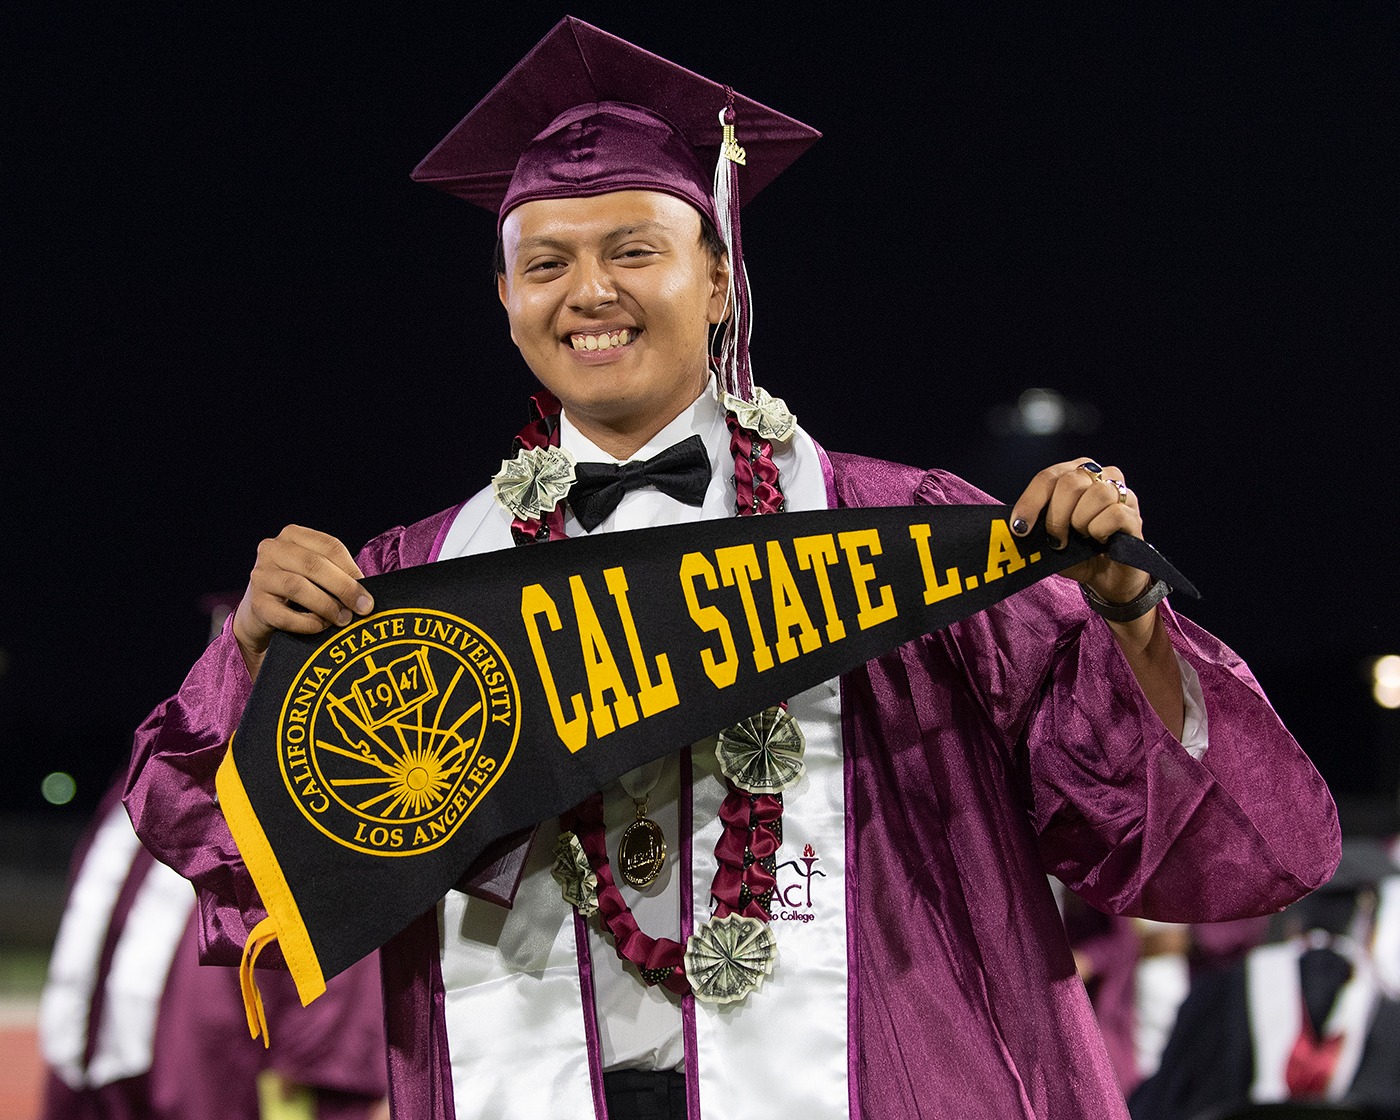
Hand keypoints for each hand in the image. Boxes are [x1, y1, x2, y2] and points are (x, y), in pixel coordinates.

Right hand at [231, 524, 373, 679]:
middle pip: (314, 564)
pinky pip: (285, 615)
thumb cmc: (300, 590)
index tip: (368, 592)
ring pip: (298, 587)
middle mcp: (272, 549)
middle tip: (364, 608)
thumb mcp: (318, 574)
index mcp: (293, 535)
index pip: (329, 546)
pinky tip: (320, 627)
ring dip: (327, 605)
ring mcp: (260, 576)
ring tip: (344, 619)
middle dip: (344, 588)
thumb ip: (339, 575)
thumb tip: (367, 596)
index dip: (352, 569)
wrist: (262, 614)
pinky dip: (308, 623)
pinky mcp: (256, 604)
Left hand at [1009, 458, 1151, 606]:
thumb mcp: (1049, 539)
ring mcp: (1123, 494)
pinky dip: (1099, 530)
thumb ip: (1036, 526)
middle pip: (1071, 482)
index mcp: (1077, 474)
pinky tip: (1100, 540)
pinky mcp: (1135, 516)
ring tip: (1082, 537)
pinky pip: (1114, 514)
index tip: (1019, 527)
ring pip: (1097, 493)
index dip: (1031, 501)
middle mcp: (1102, 476)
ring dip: (1081, 522)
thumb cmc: (1078, 553)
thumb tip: (1018, 525)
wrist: (1107, 579)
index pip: (1049, 476)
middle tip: (1057, 539)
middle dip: (1056, 516)